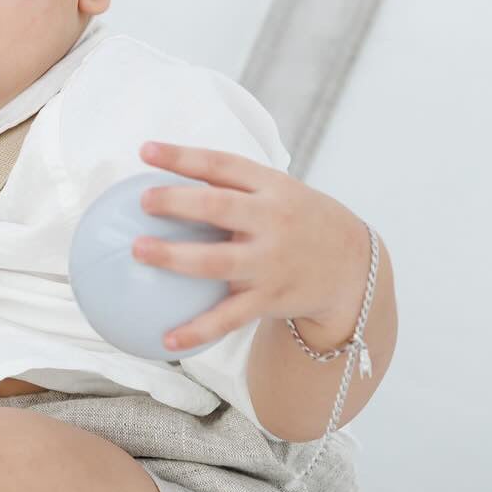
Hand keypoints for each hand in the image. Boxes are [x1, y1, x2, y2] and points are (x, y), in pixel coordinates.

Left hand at [131, 140, 370, 352]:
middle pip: (219, 207)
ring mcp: (271, 262)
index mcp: (272, 187)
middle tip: (143, 201)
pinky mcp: (270, 299)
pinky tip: (166, 340)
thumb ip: (233, 184)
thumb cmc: (299, 222)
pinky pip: (228, 317)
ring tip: (138, 251)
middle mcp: (273, 221)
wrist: (353, 268)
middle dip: (178, 202)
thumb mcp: (279, 192)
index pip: (223, 164)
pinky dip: (197, 330)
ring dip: (174, 257)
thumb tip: (165, 177)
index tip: (145, 151)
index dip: (183, 156)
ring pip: (217, 262)